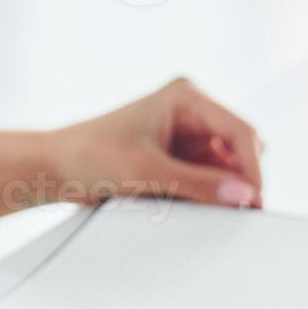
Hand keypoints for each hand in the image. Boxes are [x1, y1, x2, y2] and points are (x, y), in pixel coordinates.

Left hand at [49, 77, 263, 208]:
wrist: (54, 169)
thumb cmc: (88, 156)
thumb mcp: (148, 173)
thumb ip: (199, 185)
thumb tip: (243, 195)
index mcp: (186, 97)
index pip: (239, 131)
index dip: (253, 168)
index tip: (254, 200)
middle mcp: (191, 112)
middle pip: (240, 149)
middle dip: (241, 180)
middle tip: (238, 211)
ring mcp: (187, 136)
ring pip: (228, 168)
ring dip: (223, 189)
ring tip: (205, 208)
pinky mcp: (180, 159)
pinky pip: (210, 180)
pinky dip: (209, 195)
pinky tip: (194, 206)